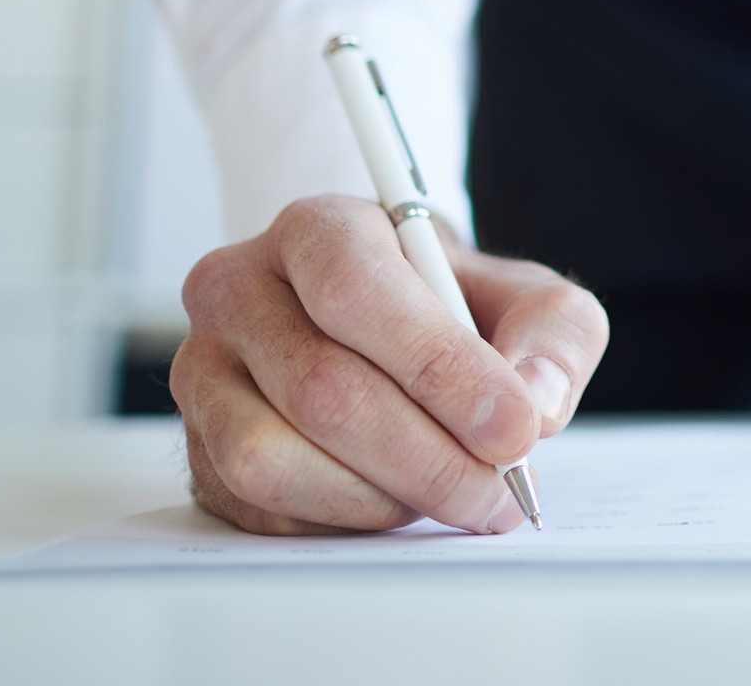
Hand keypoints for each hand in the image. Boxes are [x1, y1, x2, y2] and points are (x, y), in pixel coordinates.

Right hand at [171, 195, 608, 535]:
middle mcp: (238, 290)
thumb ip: (553, 337)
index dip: (439, 369)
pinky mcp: (197, 445)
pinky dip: (339, 521)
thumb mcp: (529, 298)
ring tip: (449, 494)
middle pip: (321, 389)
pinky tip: (395, 500)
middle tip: (499, 491)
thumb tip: (533, 403)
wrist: (391, 325)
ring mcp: (204, 371)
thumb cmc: (457, 307)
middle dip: (427, 457)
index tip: (514, 429)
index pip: (356, 291)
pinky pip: (256, 507)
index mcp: (317, 229)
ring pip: (271, 458)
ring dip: (378, 496)